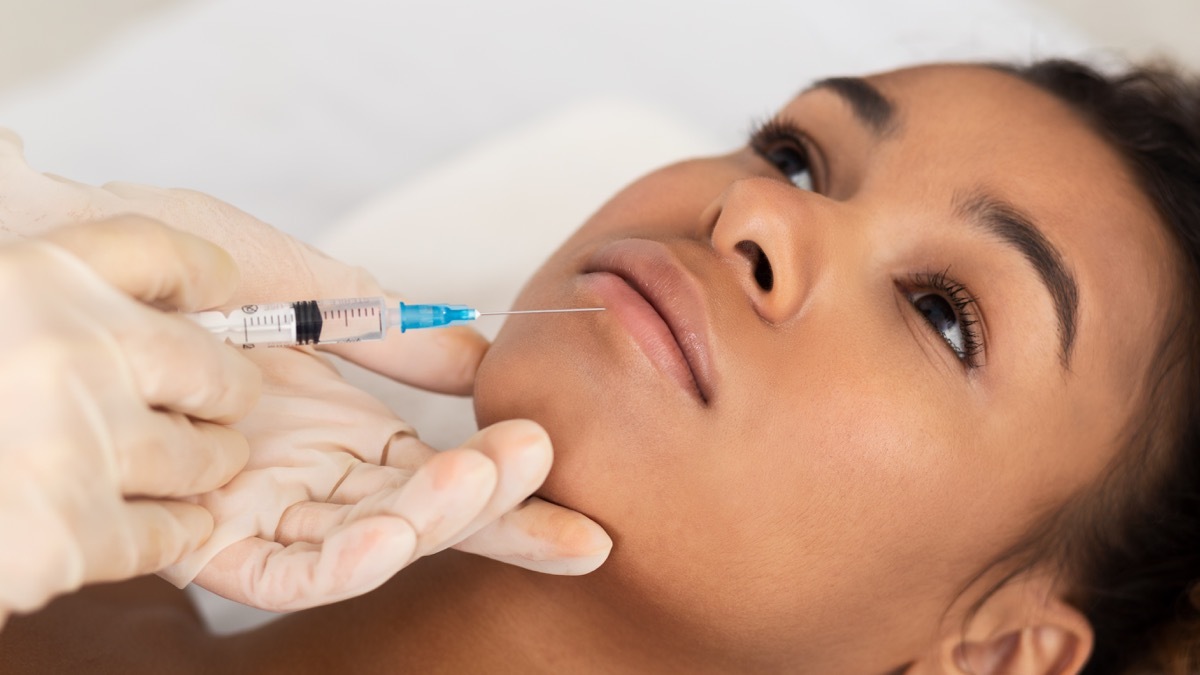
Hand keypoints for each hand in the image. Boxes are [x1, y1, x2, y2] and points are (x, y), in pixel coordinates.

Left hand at [0, 130, 610, 609]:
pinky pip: (280, 573)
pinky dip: (339, 563)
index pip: (448, 479)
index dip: (516, 502)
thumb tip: (483, 362)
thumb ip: (387, 332)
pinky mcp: (201, 534)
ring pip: (364, 550)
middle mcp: (313, 483)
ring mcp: (261, 511)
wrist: (68, 249)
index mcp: (346, 434)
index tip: (591, 520)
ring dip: (430, 525)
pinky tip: (388, 535)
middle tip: (550, 480)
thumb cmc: (178, 266)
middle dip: (493, 515)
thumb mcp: (300, 286)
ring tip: (481, 481)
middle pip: (421, 523)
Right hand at [0, 217, 259, 625]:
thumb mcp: (8, 295)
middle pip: (218, 370)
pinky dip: (172, 528)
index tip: (222, 287)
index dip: (203, 272)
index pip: (160, 249)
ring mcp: (72, 438)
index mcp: (38, 276)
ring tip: (160, 463)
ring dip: (203, 466)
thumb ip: (90, 282)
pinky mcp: (71, 528)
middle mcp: (63, 345)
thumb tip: (225, 280)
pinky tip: (147, 518)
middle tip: (205, 407)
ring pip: (207, 455)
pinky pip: (175, 531)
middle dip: (223, 394)